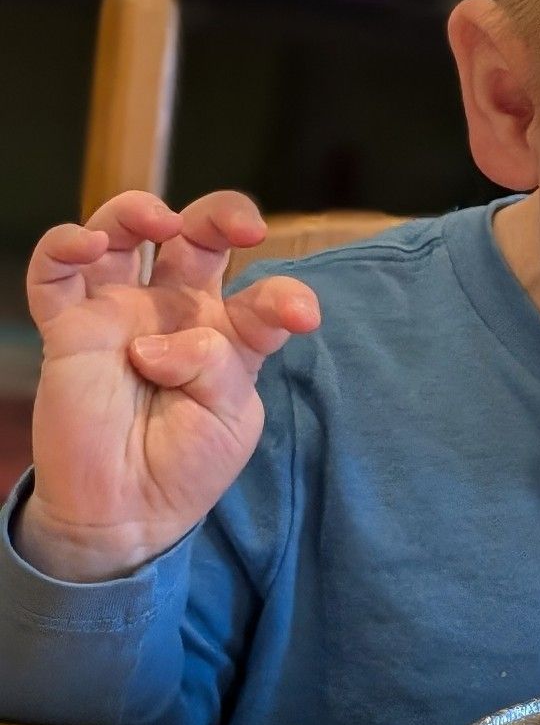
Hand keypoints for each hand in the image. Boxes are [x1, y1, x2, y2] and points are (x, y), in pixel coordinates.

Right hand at [22, 191, 319, 583]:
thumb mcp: (232, 418)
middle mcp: (173, 310)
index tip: (302, 317)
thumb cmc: (185, 464)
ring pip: (122, 233)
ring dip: (137, 210)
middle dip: (222, 214)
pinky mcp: (69, 330)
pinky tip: (85, 245)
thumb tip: (154, 341)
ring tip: (160, 222)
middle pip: (196, 237)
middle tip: (244, 228)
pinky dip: (62, 247)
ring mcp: (120, 314)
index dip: (285, 295)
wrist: (127, 514)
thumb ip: (217, 366)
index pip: (261, 293)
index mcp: (226, 330)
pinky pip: (53, 274)